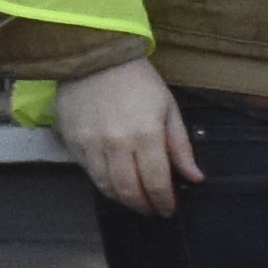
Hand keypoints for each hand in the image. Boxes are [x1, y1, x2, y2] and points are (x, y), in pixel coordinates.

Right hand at [55, 53, 199, 217]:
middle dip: (143, 206)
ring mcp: (90, 144)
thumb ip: (180, 146)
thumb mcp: (168, 108)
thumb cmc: (138, 80)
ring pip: (106, 186)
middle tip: (152, 210)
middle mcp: (116, 145)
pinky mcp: (72, 142)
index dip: (164, 201)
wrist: (95, 57)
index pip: (156, 181)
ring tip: (134, 200)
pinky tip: (114, 182)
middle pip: (129, 190)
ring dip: (122, 199)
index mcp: (146, 135)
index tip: (169, 209)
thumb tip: (194, 177)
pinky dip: (103, 182)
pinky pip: (88, 172)